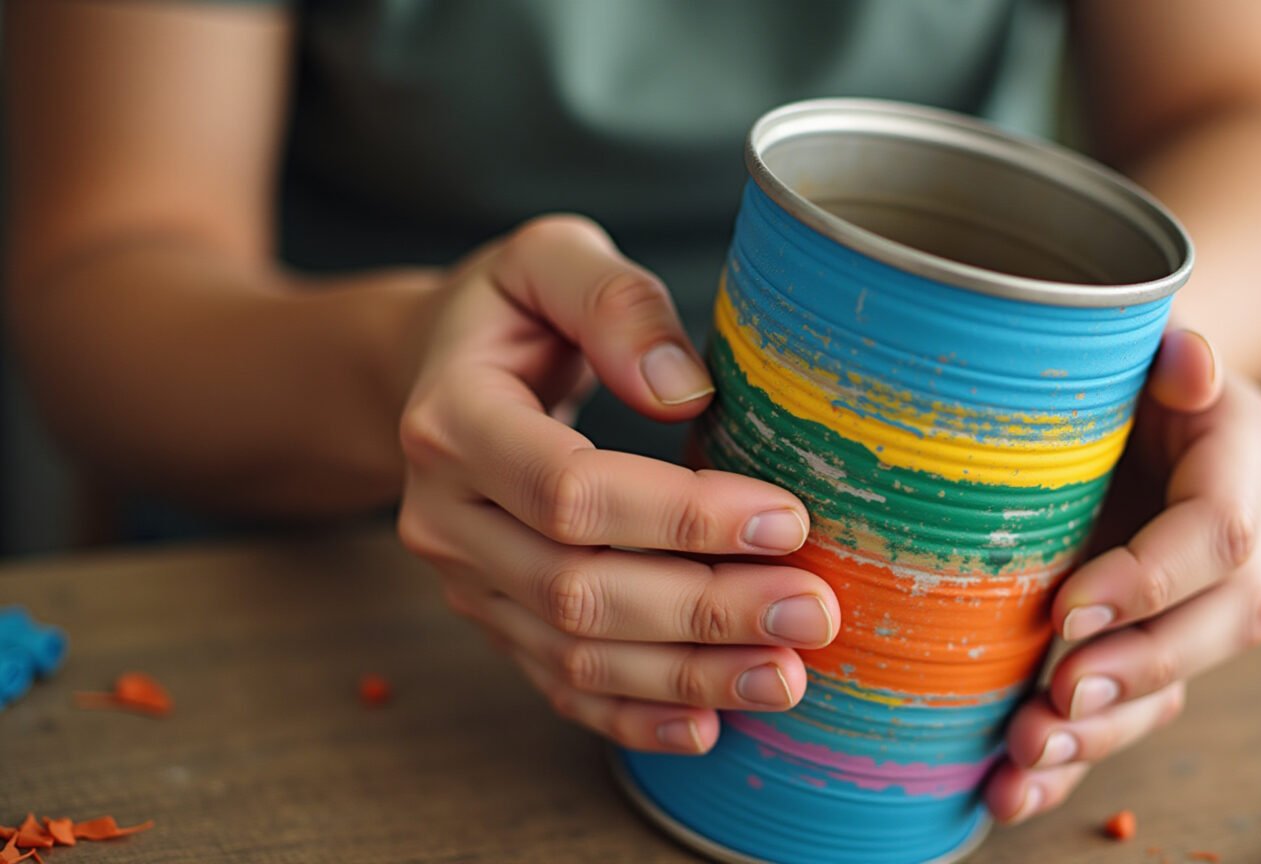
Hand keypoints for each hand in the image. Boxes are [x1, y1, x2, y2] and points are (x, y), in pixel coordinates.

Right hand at [397, 215, 840, 753]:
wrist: (433, 372)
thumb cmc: (512, 311)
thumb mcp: (551, 259)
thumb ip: (613, 303)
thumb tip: (684, 390)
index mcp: (452, 418)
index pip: (571, 491)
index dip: (682, 517)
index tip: (787, 518)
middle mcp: (445, 514)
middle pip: (578, 589)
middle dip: (705, 610)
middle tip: (813, 613)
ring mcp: (464, 579)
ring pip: (572, 652)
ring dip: (686, 675)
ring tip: (787, 676)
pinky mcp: (492, 618)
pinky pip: (557, 684)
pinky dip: (632, 716)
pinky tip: (708, 727)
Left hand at [984, 330, 1260, 822]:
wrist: (1099, 391)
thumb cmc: (1107, 360)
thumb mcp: (1131, 338)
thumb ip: (1166, 352)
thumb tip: (1193, 365)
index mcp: (1237, 457)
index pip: (1222, 532)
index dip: (1154, 579)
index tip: (1069, 609)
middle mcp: (1232, 540)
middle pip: (1222, 624)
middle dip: (1141, 670)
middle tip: (1060, 696)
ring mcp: (1192, 599)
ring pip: (1177, 683)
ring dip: (1105, 731)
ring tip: (1027, 755)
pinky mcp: (1143, 640)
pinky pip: (1128, 709)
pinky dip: (1075, 755)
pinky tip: (1015, 784)